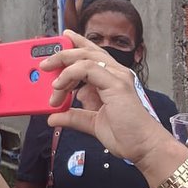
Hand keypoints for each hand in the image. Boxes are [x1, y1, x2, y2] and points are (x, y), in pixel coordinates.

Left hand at [41, 31, 170, 163]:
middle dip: (63, 52)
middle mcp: (117, 74)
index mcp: (113, 79)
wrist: (142, 146)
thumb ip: (74, 117)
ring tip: (48, 75)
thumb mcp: (92, 124)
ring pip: (85, 56)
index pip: (92, 55)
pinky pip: (88, 68)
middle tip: (44, 62)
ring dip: (63, 63)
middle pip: (87, 51)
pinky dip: (70, 74)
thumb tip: (54, 117)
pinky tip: (59, 86)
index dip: (76, 45)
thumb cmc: (127, 135)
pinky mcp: (116, 84)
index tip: (61, 41)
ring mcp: (118, 77)